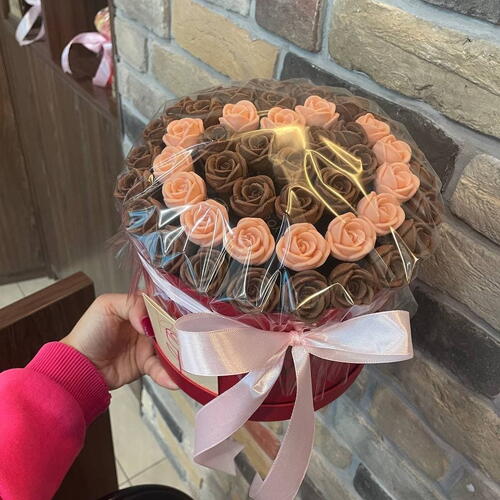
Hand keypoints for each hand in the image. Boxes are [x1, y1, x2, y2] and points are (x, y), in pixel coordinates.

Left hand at [62, 294, 177, 389]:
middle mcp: (146, 325)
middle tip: (189, 337)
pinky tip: (172, 379)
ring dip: (179, 354)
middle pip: (170, 325)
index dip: (170, 307)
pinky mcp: (146, 364)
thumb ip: (132, 304)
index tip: (176, 313)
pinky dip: (167, 375)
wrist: (78, 365)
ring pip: (170, 346)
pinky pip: (161, 368)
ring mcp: (147, 345)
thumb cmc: (88, 332)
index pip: (161, 303)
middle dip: (181, 330)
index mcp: (137, 307)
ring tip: (187, 360)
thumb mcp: (107, 306)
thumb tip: (149, 321)